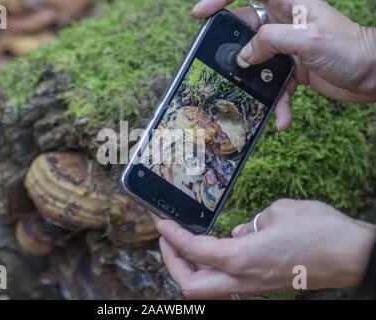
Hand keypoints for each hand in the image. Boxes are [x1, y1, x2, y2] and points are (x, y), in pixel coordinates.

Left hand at [155, 199, 374, 298]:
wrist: (354, 256)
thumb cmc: (320, 231)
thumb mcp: (278, 213)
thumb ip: (252, 223)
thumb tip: (239, 232)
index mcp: (241, 258)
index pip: (194, 250)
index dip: (172, 237)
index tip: (160, 224)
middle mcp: (243, 279)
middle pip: (192, 286)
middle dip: (172, 264)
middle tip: (167, 240)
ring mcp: (254, 288)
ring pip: (208, 289)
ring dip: (191, 269)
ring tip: (186, 245)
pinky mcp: (264, 287)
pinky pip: (228, 283)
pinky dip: (214, 269)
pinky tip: (219, 249)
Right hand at [192, 0, 375, 130]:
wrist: (374, 75)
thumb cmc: (349, 48)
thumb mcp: (306, 40)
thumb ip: (270, 42)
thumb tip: (244, 56)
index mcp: (287, 3)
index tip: (201, 14)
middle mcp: (283, 23)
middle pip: (245, 31)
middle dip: (233, 50)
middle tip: (220, 66)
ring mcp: (287, 47)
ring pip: (257, 62)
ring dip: (255, 84)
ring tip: (253, 100)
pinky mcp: (292, 69)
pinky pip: (275, 85)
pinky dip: (277, 103)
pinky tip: (283, 120)